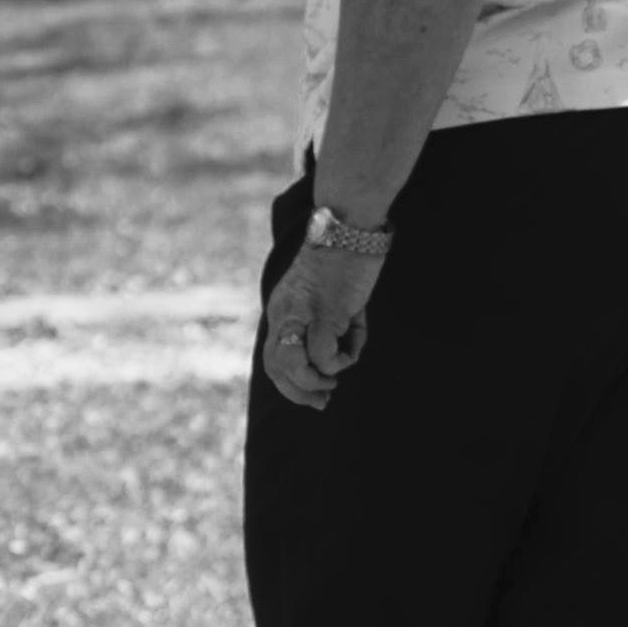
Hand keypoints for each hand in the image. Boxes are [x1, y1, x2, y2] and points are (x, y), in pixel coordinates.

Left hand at [261, 247, 382, 409]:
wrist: (349, 225)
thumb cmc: (344, 261)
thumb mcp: (327, 299)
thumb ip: (325, 327)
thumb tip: (335, 362)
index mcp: (281, 312)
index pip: (273, 358)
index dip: (289, 384)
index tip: (313, 396)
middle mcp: (284, 314)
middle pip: (275, 367)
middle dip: (297, 392)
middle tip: (323, 401)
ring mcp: (302, 313)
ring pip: (291, 364)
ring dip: (313, 381)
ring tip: (333, 381)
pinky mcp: (325, 310)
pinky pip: (323, 352)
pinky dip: (340, 360)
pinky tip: (355, 343)